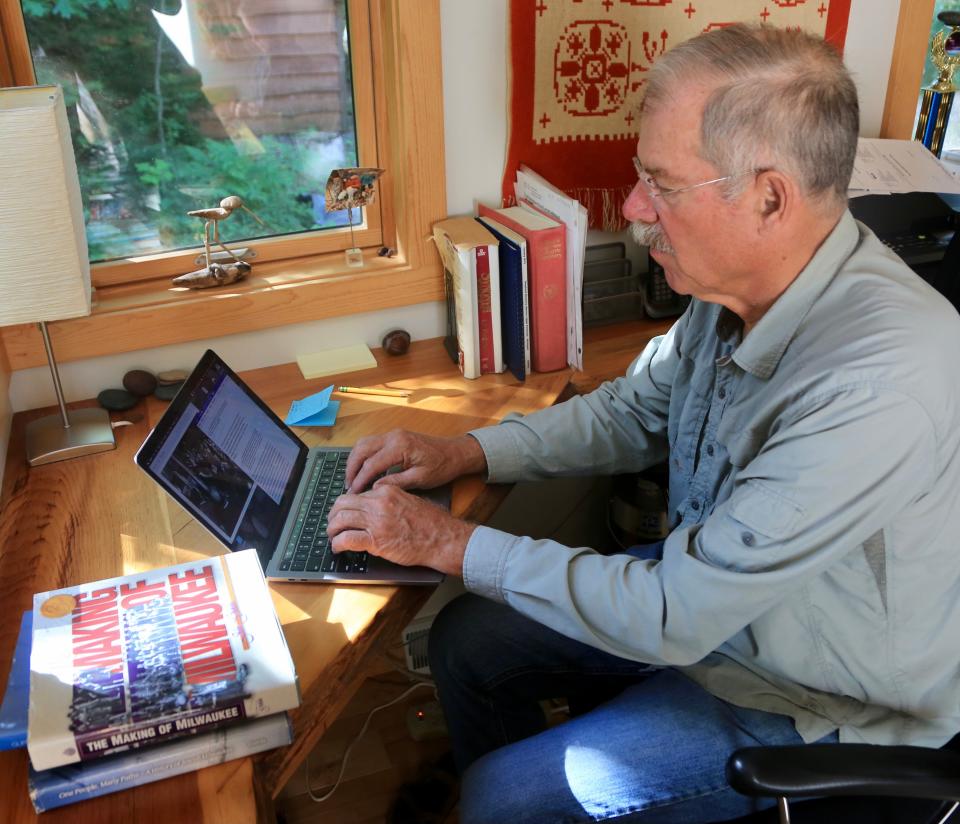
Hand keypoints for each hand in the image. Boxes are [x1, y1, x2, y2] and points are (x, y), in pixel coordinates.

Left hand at [327, 485, 474, 574]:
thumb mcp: (410, 500)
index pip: (356, 495)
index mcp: (386, 491)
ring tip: (332, 537)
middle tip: (332, 524)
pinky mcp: (376, 541)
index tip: (344, 513)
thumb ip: (391, 500)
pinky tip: (337, 548)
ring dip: (331, 530)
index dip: (346, 506)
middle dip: (333, 515)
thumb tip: (374, 507)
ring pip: (340, 520)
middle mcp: (378, 503)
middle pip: (342, 504)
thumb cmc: (432, 523)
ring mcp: (376, 522)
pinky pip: (346, 539)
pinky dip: (337, 544)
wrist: (443, 539)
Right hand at [345, 429, 486, 492]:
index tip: (353, 494)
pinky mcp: (395, 436)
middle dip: (351, 468)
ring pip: (364, 444)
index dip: (360, 480)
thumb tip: (374, 488)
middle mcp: (394, 436)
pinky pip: (371, 443)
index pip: (371, 464)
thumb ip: (396, 482)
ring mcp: (393, 434)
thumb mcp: (421, 479)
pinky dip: (363, 456)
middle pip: (361, 449)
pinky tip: (363, 470)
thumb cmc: (442, 466)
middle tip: (348, 487)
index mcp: (400, 446)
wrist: (456, 452)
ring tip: (352, 479)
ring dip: (355, 461)